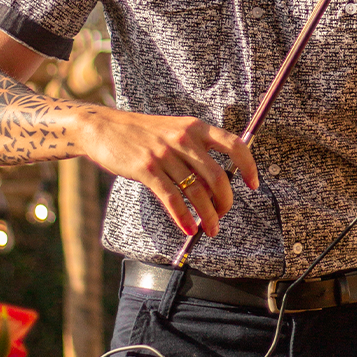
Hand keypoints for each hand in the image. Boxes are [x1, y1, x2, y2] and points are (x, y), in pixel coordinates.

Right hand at [76, 105, 257, 236]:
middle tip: (223, 215)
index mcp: (195, 127)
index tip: (252, 184)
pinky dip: (184, 218)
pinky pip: (172, 199)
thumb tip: (218, 182)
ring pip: (196, 191)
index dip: (247, 165)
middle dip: (225, 201)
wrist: (104, 127)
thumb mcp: (174, 131)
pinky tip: (189, 228)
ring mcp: (165, 154)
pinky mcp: (146, 170)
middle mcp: (183, 138)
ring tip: (211, 229)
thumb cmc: (143, 134)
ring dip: (207, 216)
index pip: (233, 144)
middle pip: (217, 176)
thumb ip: (196, 149)